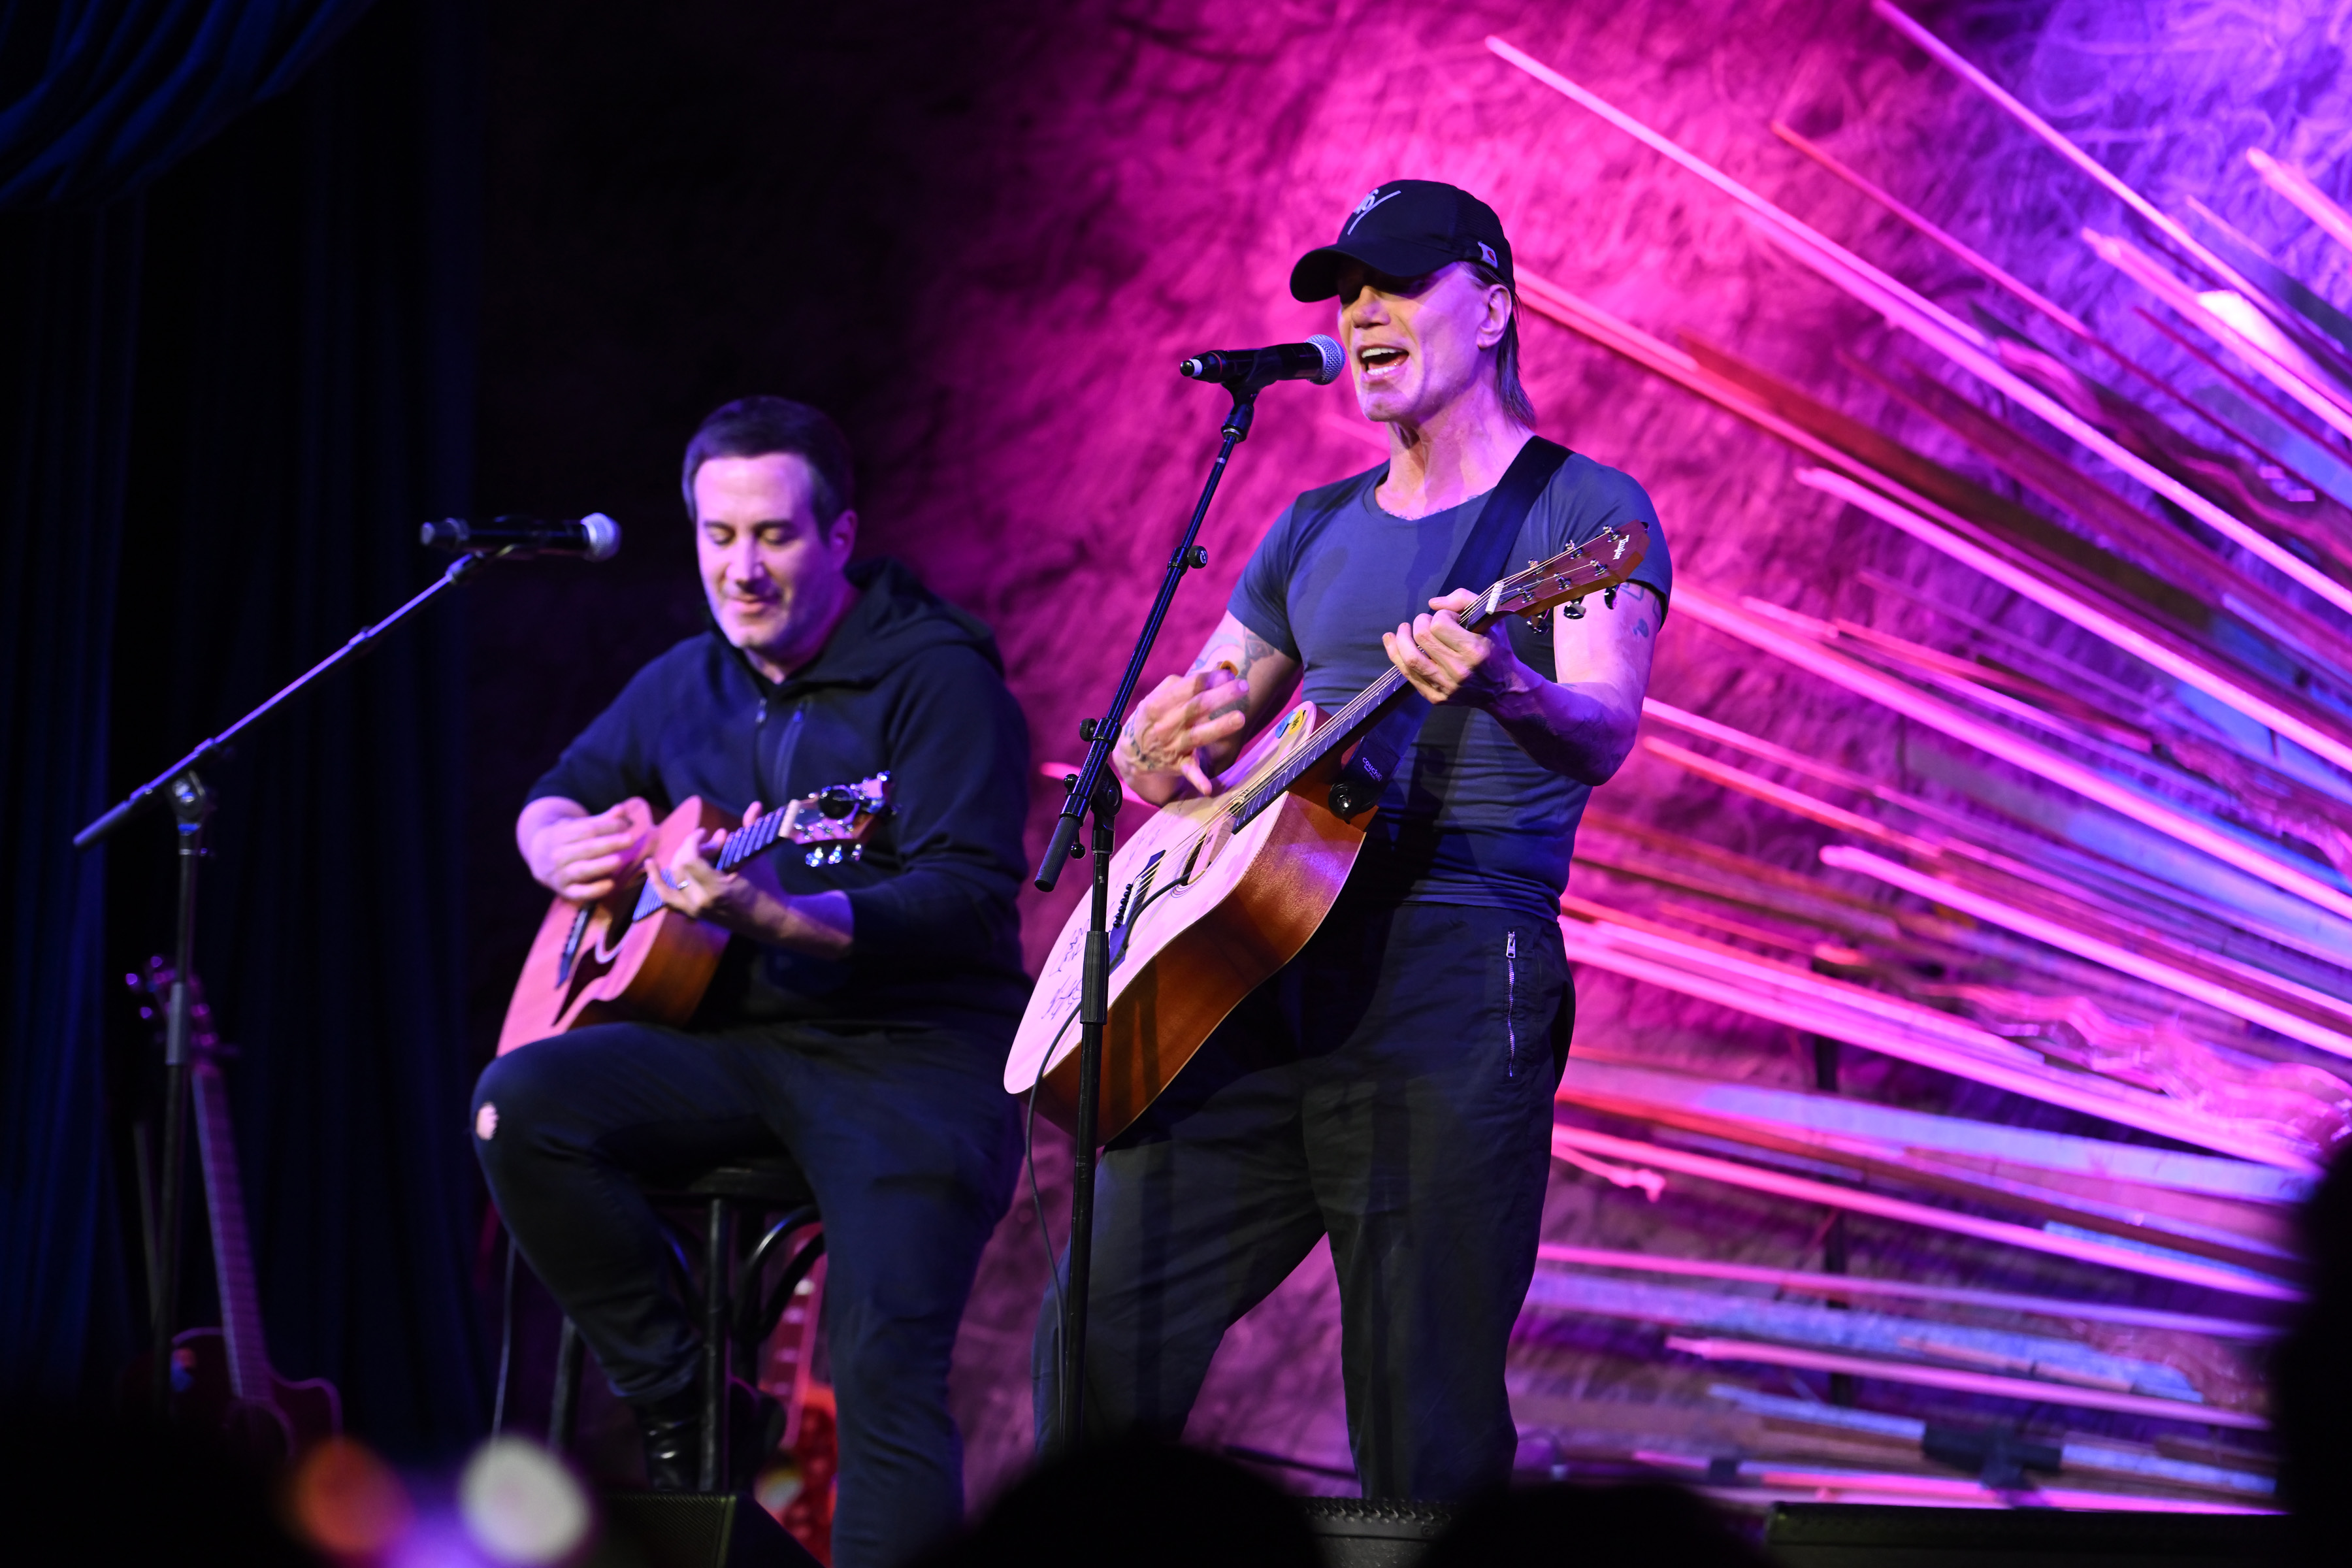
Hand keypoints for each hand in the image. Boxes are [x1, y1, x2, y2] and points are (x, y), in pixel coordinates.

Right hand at [529, 798, 654, 901]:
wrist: (537, 856)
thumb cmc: (565, 838)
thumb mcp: (576, 826)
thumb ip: (601, 820)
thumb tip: (622, 809)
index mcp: (561, 835)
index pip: (587, 829)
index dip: (607, 826)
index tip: (624, 825)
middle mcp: (558, 855)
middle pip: (587, 848)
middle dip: (609, 844)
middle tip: (629, 840)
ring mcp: (560, 874)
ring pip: (582, 870)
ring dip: (601, 866)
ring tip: (619, 860)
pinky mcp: (564, 891)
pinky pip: (580, 893)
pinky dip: (594, 890)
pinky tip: (611, 884)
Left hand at [648, 802, 780, 934]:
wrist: (771, 920)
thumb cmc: (767, 887)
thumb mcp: (756, 859)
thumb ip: (751, 830)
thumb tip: (755, 805)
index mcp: (716, 889)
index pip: (690, 858)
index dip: (694, 841)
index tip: (706, 833)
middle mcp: (700, 902)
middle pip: (680, 866)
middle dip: (692, 848)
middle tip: (710, 842)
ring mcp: (694, 911)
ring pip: (671, 879)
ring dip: (677, 859)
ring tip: (685, 847)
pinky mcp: (693, 914)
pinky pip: (668, 898)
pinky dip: (658, 882)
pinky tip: (650, 866)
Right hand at [1118, 665, 1248, 795]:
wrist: (1133, 753)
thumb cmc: (1153, 718)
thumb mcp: (1158, 697)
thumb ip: (1184, 683)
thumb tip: (1218, 669)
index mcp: (1158, 703)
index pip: (1188, 687)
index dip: (1210, 679)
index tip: (1229, 674)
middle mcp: (1166, 724)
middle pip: (1196, 707)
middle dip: (1221, 696)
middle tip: (1243, 688)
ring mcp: (1172, 746)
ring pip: (1198, 735)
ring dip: (1219, 727)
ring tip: (1240, 718)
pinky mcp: (1178, 765)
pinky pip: (1189, 772)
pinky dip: (1198, 780)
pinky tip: (1208, 787)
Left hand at [1382, 588, 1521, 707]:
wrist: (1504, 690)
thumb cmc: (1497, 650)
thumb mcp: (1491, 620)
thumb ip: (1465, 600)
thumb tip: (1432, 604)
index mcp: (1475, 650)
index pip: (1440, 624)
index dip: (1442, 615)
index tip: (1450, 618)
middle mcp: (1459, 671)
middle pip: (1422, 637)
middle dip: (1420, 622)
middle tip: (1426, 621)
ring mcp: (1446, 687)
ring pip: (1410, 658)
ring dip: (1401, 639)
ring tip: (1403, 629)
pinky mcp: (1436, 697)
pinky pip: (1408, 675)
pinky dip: (1396, 655)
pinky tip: (1392, 641)